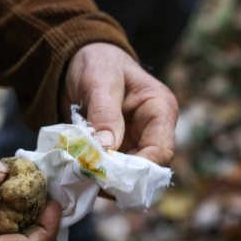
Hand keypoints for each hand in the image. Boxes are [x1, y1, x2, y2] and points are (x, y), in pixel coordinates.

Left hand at [61, 42, 177, 167]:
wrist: (79, 60)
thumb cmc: (96, 62)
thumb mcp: (99, 81)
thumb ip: (104, 112)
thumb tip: (107, 148)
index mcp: (160, 109)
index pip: (161, 152)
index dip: (137, 169)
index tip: (107, 174)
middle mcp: (154, 130)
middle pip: (147, 169)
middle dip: (120, 178)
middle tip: (90, 179)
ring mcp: (137, 142)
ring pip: (129, 175)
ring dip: (106, 181)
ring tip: (81, 176)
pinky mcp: (120, 150)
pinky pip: (113, 172)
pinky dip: (98, 176)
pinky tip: (80, 172)